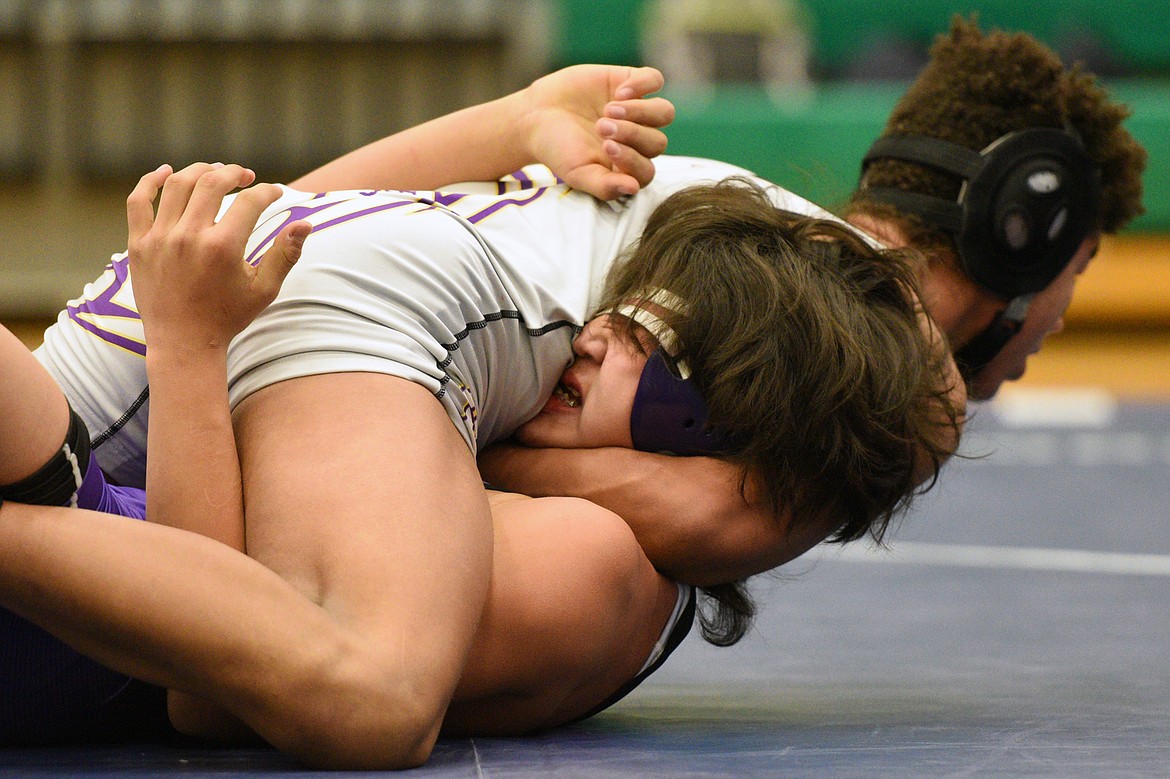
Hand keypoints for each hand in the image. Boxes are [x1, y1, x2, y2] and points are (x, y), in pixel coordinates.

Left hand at [126, 162, 310, 349]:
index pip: (249, 201)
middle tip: (246, 177)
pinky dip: (151, 181)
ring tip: (215, 172)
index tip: (275, 192)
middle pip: (212, 183)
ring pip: (177, 184)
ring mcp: (160, 238)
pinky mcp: (139, 244)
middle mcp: (189, 237)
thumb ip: (285, 254)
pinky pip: (139, 201)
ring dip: (199, 171)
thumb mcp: (264, 289)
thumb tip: (306, 223)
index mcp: (223, 247)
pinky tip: (166, 172)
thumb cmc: (227, 316)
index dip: (267, 191)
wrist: (183, 343)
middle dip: (234, 173)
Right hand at [521, 65, 673, 199]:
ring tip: (610, 109)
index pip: (646, 171)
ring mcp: (637, 111)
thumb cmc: (557, 149)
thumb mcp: (577, 174)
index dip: (632, 160)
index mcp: (627, 168)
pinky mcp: (630, 83)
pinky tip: (618, 92)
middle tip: (600, 127)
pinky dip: (642, 86)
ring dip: (640, 112)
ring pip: (664, 113)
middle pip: (657, 142)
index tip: (605, 148)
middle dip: (631, 134)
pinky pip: (655, 80)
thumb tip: (633, 188)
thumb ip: (605, 186)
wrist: (536, 115)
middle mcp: (637, 141)